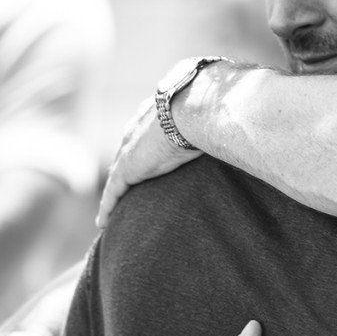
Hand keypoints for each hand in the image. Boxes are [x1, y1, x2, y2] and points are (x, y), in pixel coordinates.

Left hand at [97, 96, 199, 226]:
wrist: (193, 112)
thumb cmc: (207, 111)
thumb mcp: (207, 119)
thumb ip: (210, 126)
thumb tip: (233, 129)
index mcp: (154, 114)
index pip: (144, 136)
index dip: (143, 150)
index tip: (145, 160)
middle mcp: (136, 129)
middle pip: (125, 155)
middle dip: (124, 170)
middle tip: (126, 187)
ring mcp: (129, 149)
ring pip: (116, 176)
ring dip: (114, 191)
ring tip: (112, 207)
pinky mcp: (127, 168)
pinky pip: (113, 193)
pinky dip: (107, 207)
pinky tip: (103, 223)